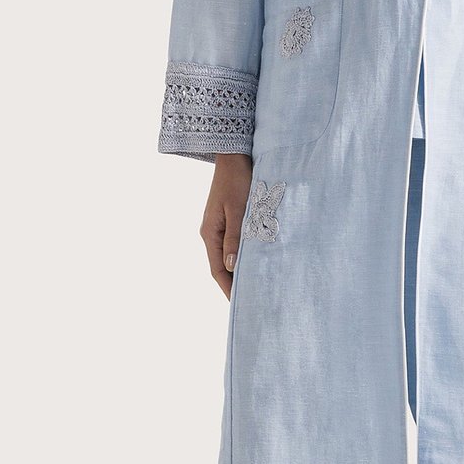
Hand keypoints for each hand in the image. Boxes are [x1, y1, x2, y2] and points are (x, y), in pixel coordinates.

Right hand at [201, 154, 252, 297]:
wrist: (234, 157)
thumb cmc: (237, 181)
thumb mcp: (238, 209)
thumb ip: (236, 237)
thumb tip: (230, 267)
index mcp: (210, 233)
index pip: (217, 270)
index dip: (228, 289)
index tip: (240, 306)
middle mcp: (211, 234)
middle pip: (221, 267)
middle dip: (233, 286)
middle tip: (250, 302)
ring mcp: (218, 228)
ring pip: (227, 258)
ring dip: (238, 273)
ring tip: (253, 288)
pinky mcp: (228, 221)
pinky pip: (233, 246)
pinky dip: (241, 258)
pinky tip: (253, 264)